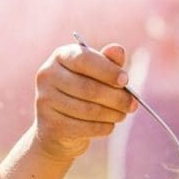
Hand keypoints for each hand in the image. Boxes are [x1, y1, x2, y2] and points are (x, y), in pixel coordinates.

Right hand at [32, 41, 134, 161]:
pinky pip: (85, 127)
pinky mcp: (50, 125)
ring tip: (122, 114)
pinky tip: (109, 125)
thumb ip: (108, 62)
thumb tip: (118, 50)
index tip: (125, 80)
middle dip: (116, 97)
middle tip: (133, 104)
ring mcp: (45, 101)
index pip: (83, 59)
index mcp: (60, 57)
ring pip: (88, 110)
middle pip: (88, 88)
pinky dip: (103, 127)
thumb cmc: (82, 94)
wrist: (59, 128)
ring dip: (112, 113)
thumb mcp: (95, 74)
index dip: (107, 70)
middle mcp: (47, 76)